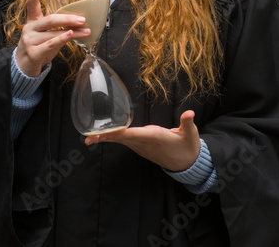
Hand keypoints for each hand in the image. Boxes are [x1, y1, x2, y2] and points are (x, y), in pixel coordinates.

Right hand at [15, 0, 90, 76]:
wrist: (24, 68)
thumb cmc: (38, 49)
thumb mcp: (46, 37)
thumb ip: (58, 30)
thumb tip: (79, 25)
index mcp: (32, 22)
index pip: (31, 5)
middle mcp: (29, 29)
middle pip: (49, 20)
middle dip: (67, 19)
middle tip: (82, 19)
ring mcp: (29, 41)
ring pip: (53, 33)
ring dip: (73, 33)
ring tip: (86, 31)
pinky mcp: (33, 53)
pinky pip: (50, 45)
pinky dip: (62, 39)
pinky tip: (70, 36)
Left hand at [84, 110, 201, 171]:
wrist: (187, 164)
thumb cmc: (188, 147)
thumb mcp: (191, 134)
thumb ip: (188, 122)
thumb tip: (189, 113)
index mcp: (155, 137)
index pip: (134, 134)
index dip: (120, 133)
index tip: (106, 133)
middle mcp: (145, 143)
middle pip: (122, 139)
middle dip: (105, 138)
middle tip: (87, 138)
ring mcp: (142, 147)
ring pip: (121, 141)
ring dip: (105, 139)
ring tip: (88, 137)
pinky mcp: (141, 148)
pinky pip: (124, 142)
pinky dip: (113, 138)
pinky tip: (102, 136)